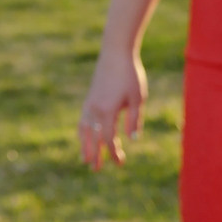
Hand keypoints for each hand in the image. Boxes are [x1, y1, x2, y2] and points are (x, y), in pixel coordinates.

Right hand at [80, 43, 146, 167]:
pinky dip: (83, 132)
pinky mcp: (89, 97)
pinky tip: (85, 137)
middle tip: (95, 169)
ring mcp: (89, 103)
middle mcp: (95, 109)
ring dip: (84, 145)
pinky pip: (83, 119)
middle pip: (92, 137)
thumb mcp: (138, 98)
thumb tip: (132, 139)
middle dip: (95, 154)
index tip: (120, 163)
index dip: (113, 153)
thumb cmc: (130, 74)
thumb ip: (135, 119)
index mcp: (108, 110)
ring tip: (84, 158)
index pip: (108, 138)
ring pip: (83, 129)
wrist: (115, 52)